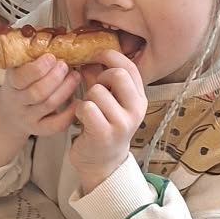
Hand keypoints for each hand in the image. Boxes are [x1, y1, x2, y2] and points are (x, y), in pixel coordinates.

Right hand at [0, 53, 80, 168]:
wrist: (9, 112)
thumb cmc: (20, 84)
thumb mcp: (18, 67)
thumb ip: (32, 51)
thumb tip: (52, 31)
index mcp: (11, 83)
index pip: (21, 77)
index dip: (38, 68)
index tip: (52, 57)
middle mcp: (18, 102)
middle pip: (37, 92)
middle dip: (55, 77)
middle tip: (66, 65)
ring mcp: (29, 117)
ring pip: (49, 105)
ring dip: (66, 89)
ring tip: (75, 76)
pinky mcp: (41, 129)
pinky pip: (56, 124)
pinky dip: (69, 113)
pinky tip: (78, 100)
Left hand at [70, 49, 147, 193]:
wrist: (102, 163)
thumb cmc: (104, 128)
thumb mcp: (108, 100)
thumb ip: (101, 78)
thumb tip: (90, 55)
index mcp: (139, 98)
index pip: (129, 66)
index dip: (110, 56)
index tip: (96, 56)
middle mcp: (135, 110)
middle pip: (117, 74)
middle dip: (100, 78)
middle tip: (94, 90)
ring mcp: (122, 123)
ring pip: (97, 91)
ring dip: (87, 98)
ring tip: (89, 110)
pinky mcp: (105, 134)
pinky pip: (87, 107)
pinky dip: (80, 110)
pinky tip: (82, 119)